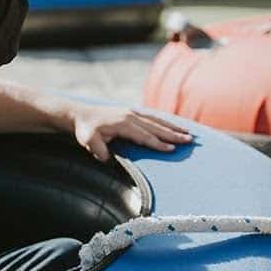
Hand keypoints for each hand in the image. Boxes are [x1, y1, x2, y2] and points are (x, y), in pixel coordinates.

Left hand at [72, 106, 192, 161]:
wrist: (81, 114)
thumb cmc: (86, 130)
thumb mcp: (88, 141)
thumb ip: (98, 150)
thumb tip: (106, 158)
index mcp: (123, 124)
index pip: (144, 136)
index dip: (158, 143)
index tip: (171, 149)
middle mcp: (130, 116)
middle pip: (156, 126)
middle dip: (173, 134)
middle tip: (189, 140)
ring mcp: (132, 112)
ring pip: (157, 120)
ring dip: (173, 126)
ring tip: (188, 132)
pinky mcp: (132, 111)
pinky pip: (152, 116)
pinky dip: (164, 121)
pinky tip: (174, 125)